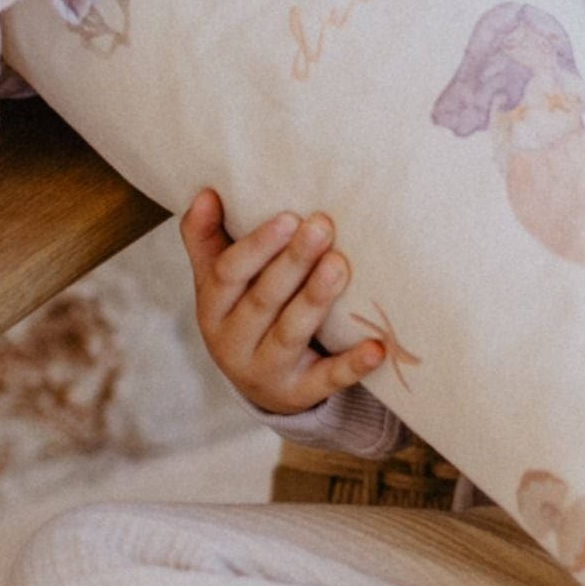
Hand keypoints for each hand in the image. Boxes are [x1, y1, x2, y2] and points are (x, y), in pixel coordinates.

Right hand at [179, 188, 381, 413]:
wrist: (262, 385)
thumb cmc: (245, 313)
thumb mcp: (220, 282)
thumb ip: (209, 239)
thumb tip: (206, 192)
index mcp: (213, 307)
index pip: (229, 274)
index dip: (257, 245)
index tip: (290, 216)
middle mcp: (232, 342)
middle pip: (263, 300)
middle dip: (293, 262)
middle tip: (323, 226)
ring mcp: (266, 371)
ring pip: (291, 334)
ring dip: (315, 299)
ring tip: (341, 266)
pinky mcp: (300, 394)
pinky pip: (327, 379)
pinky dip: (353, 365)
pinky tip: (378, 348)